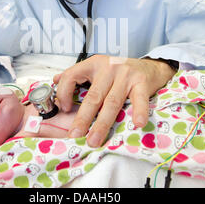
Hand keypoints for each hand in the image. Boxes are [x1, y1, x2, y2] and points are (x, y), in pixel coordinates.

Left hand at [53, 55, 175, 146]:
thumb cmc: (120, 72)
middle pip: (93, 96)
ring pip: (111, 102)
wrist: (149, 67)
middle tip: (75, 135)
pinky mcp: (141, 82)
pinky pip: (139, 99)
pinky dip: (138, 111)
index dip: (64, 93)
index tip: (65, 109)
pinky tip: (136, 123)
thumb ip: (77, 75)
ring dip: (102, 124)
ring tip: (94, 140)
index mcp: (93, 64)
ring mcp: (125, 75)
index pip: (72, 76)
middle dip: (82, 118)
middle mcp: (108, 67)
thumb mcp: (97, 68)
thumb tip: (55, 81)